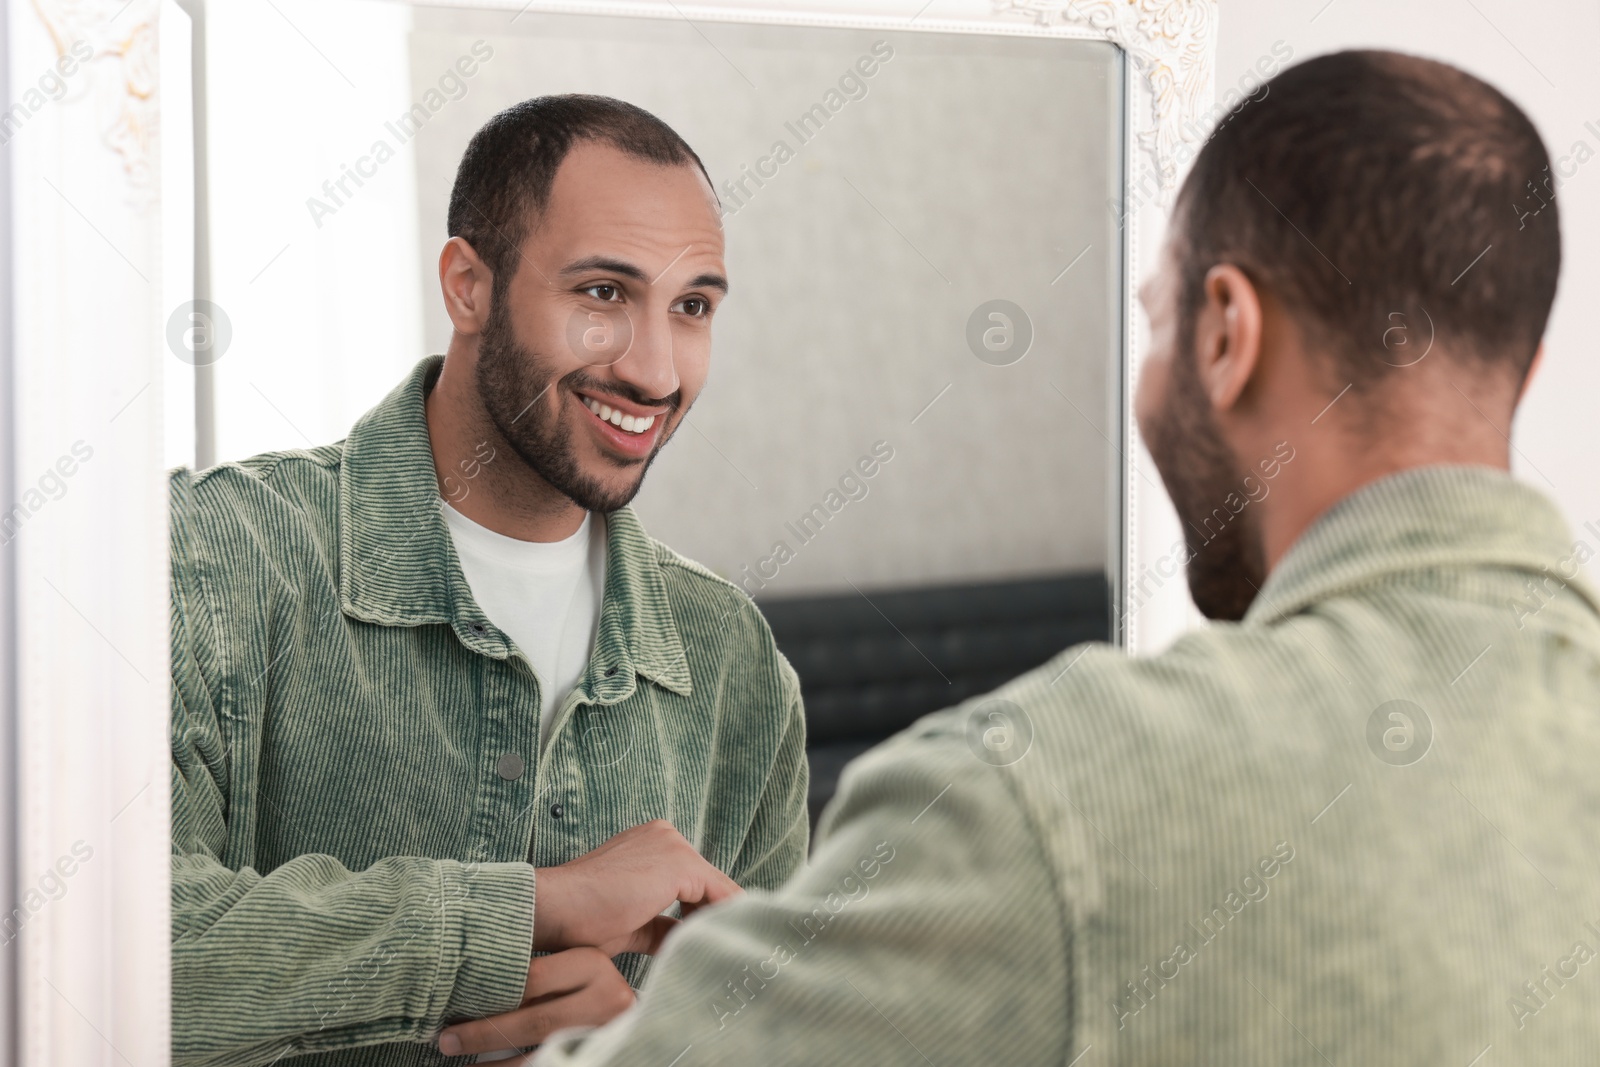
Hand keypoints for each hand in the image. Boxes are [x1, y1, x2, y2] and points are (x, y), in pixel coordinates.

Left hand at [437, 947, 634, 1057]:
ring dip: (494, 1064)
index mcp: (593, 964)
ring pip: (540, 1054)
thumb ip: (539, 974)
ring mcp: (605, 1032)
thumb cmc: (591, 989)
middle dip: (485, 1033)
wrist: (638, 1019)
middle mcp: (606, 998)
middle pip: (535, 1020)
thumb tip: (475, 978)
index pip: (533, 978)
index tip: (455, 998)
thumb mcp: (572, 969)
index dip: (491, 991)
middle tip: (446, 1039)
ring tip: (459, 1064)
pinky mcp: (598, 1057)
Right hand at [534, 820, 741, 956]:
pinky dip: (719, 921)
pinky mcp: (680, 863)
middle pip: (708, 884)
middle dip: (710, 920)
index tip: (704, 945)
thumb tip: (684, 942)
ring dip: (715, 923)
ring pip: (716, 890)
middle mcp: (665, 835)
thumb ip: (660, 927)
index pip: (693, 882)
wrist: (555, 908)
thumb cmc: (580, 918)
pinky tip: (712, 945)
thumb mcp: (632, 924)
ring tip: (709, 954)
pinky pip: (720, 895)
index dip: (701, 917)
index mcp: (651, 843)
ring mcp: (674, 845)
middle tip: (710, 954)